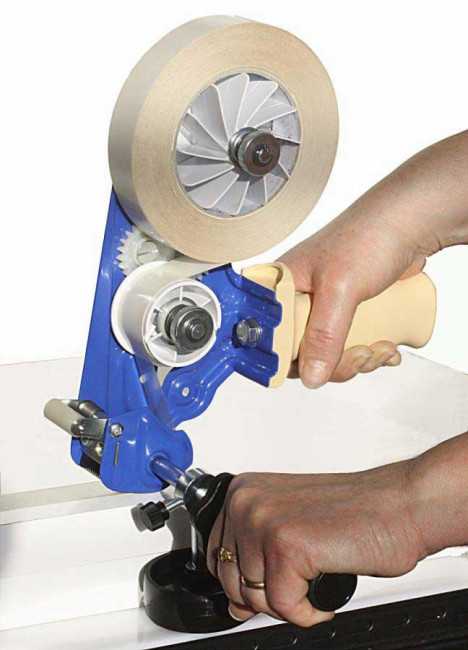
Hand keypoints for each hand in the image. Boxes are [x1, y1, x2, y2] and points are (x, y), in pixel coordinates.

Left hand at [207, 462, 425, 626]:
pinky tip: (324, 591)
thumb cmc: (353, 514)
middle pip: (231, 581)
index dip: (243, 581)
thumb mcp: (289, 523)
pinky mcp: (287, 547)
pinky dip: (308, 611)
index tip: (269, 581)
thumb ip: (255, 555)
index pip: (216, 555)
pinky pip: (283, 607)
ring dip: (289, 603)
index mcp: (244, 491)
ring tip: (313, 582)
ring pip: (254, 598)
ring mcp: (263, 522)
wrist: (398, 506)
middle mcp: (247, 502)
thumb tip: (234, 604)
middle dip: (267, 595)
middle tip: (298, 583)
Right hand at [280, 130, 467, 387]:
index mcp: (281, 288)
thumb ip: (323, 334)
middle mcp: (298, 300)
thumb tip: (312, 377)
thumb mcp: (340, 289)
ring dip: (359, 360)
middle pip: (301, 353)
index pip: (269, 337)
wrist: (410, 224)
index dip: (287, 360)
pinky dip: (370, 353)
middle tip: (360, 356)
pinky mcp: (347, 313)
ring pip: (329, 353)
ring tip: (381, 347)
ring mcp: (324, 308)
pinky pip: (349, 345)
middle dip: (335, 363)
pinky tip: (387, 347)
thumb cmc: (368, 237)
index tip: (314, 371)